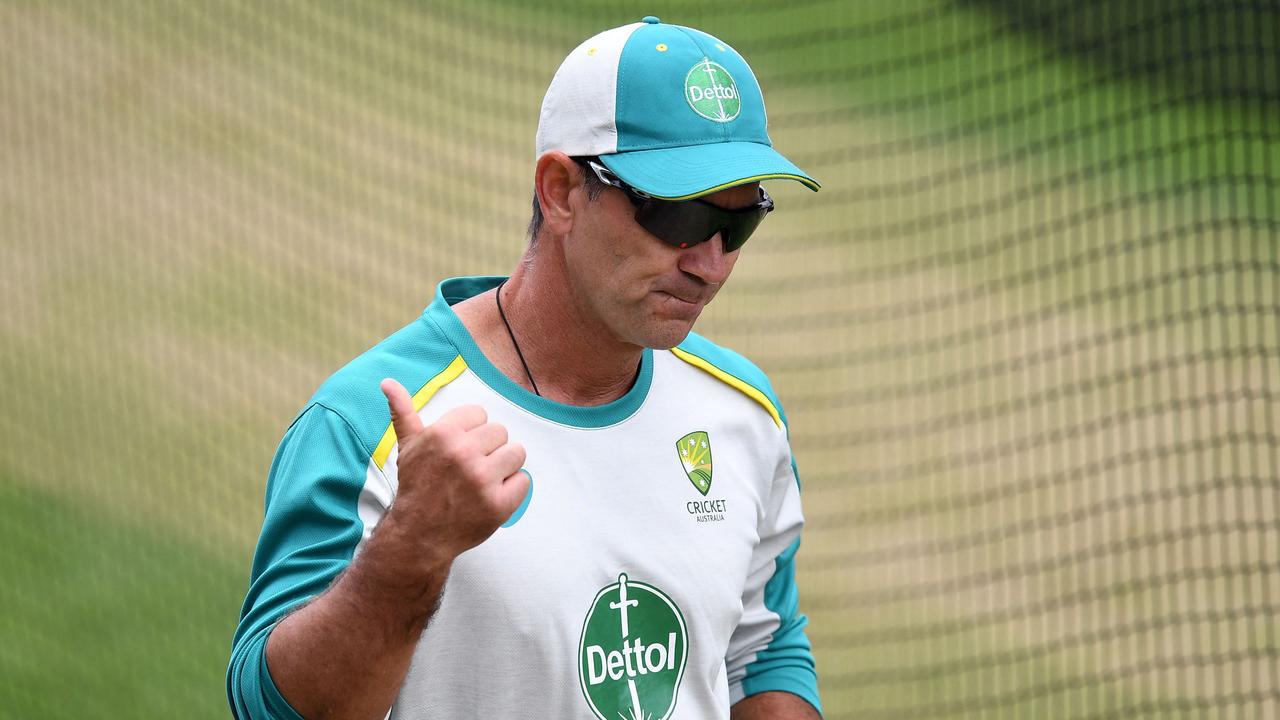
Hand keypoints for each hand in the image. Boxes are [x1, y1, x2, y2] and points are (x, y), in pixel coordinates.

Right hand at [379, 378, 528, 564]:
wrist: (418, 535)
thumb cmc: (417, 486)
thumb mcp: (407, 447)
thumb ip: (403, 412)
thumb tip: (387, 382)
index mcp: (443, 434)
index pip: (480, 414)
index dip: (471, 432)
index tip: (459, 449)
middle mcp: (463, 454)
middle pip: (500, 432)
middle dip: (488, 448)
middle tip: (470, 468)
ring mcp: (482, 480)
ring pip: (516, 452)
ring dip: (504, 466)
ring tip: (484, 479)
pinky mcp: (499, 504)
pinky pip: (524, 480)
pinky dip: (512, 489)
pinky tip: (491, 495)